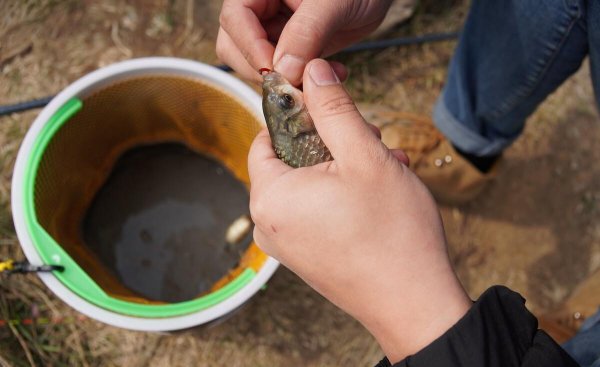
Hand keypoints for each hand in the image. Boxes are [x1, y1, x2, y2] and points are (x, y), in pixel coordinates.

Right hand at [217, 0, 392, 84]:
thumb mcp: (334, 2)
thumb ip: (307, 31)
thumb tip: (283, 70)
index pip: (235, 19)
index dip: (250, 46)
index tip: (274, 71)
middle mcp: (262, 8)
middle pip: (235, 45)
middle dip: (262, 68)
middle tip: (294, 82)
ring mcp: (275, 29)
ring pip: (256, 63)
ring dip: (284, 79)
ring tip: (319, 77)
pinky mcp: (291, 48)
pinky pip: (284, 72)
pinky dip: (303, 81)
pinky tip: (333, 73)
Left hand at [248, 59, 470, 361]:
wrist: (414, 305)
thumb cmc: (391, 233)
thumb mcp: (364, 156)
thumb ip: (333, 109)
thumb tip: (312, 72)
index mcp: (270, 196)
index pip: (267, 136)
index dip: (300, 115)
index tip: (334, 109)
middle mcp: (268, 223)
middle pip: (291, 159)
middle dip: (332, 143)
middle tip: (373, 144)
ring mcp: (287, 245)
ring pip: (309, 184)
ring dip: (345, 168)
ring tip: (385, 172)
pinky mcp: (306, 258)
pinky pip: (315, 211)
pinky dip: (342, 196)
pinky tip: (377, 197)